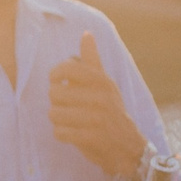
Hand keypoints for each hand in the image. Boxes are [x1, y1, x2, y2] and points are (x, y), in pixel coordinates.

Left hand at [49, 33, 147, 180]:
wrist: (127, 146)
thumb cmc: (110, 110)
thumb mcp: (105, 83)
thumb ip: (92, 60)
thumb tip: (86, 33)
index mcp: (102, 81)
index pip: (67, 68)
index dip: (55, 75)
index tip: (58, 82)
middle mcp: (101, 97)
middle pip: (54, 93)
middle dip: (56, 102)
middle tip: (69, 107)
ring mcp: (96, 118)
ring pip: (53, 114)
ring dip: (58, 120)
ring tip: (71, 121)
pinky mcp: (90, 138)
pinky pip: (58, 132)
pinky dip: (62, 134)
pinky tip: (74, 134)